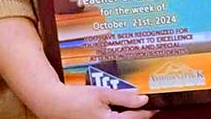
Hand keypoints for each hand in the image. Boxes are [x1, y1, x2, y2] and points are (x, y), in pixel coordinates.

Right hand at [32, 82, 152, 118]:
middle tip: (146, 106)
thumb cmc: (76, 99)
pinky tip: (118, 110)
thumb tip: (142, 98)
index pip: (135, 118)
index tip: (156, 106)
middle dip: (138, 115)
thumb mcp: (102, 93)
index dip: (147, 111)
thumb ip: (124, 97)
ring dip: (128, 116)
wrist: (55, 104)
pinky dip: (118, 117)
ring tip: (133, 107)